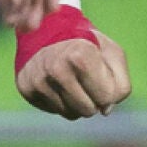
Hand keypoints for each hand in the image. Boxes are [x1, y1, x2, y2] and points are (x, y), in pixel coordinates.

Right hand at [16, 31, 130, 119]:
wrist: (50, 32)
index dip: (108, 90)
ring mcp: (38, 79)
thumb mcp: (112, 54)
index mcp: (80, 55)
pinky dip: (61, 101)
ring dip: (77, 103)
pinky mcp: (26, 88)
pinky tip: (59, 83)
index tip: (101, 75)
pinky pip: (54, 111)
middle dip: (93, 100)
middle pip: (88, 111)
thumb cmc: (88, 45)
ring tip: (73, 81)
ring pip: (71, 114)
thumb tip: (105, 110)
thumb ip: (120, 85)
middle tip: (87, 80)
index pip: (105, 98)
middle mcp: (56, 68)